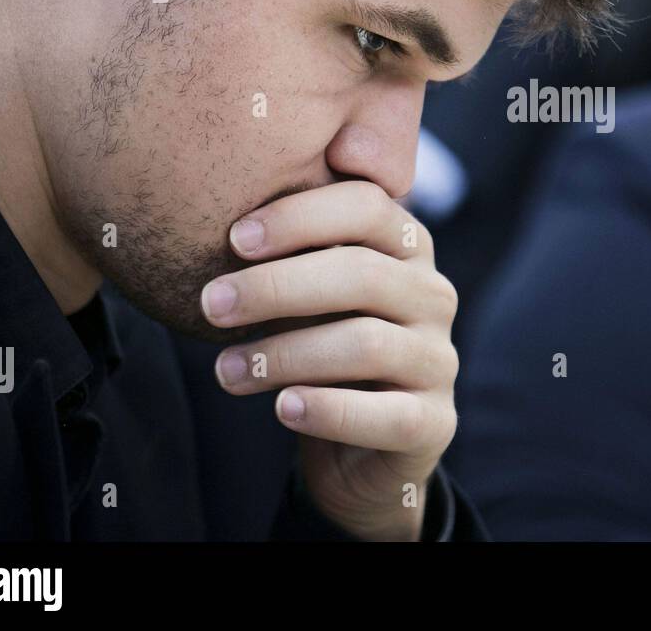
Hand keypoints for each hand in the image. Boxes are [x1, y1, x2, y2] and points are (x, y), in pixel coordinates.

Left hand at [201, 181, 459, 540]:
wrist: (359, 446)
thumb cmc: (323, 346)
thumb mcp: (309, 292)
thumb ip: (291, 252)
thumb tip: (227, 228)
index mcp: (407, 248)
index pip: (368, 205)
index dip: (301, 216)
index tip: (236, 239)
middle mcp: (432, 296)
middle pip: (363, 273)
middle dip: (277, 287)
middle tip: (211, 305)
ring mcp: (439, 359)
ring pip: (367, 344)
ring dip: (285, 355)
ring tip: (227, 370)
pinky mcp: (435, 421)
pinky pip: (388, 415)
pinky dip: (330, 410)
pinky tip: (284, 408)